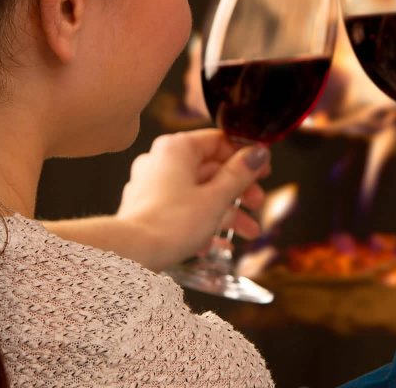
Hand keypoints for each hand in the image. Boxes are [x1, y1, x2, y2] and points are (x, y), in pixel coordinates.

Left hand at [114, 129, 269, 269]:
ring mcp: (152, 185)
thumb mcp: (216, 198)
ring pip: (198, 192)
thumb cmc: (171, 223)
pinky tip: (220, 244)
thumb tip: (258, 153)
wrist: (132, 253)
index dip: (244, 156)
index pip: (218, 141)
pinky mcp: (147, 209)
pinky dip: (202, 222)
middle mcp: (161, 161)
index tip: (263, 169)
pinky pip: (182, 209)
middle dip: (239, 191)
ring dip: (226, 212)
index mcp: (176, 149)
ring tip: (247, 232)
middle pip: (210, 169)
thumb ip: (240, 174)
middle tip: (257, 202)